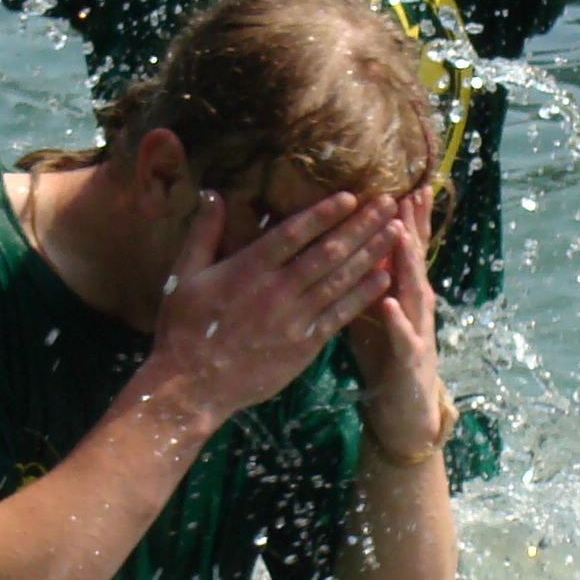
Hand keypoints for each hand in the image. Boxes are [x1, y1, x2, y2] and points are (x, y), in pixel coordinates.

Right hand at [145, 190, 398, 429]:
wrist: (192, 385)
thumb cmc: (184, 329)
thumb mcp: (183, 275)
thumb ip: (202, 233)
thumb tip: (212, 194)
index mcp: (248, 268)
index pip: (294, 232)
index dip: (324, 213)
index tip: (350, 196)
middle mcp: (277, 290)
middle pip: (328, 251)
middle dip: (361, 225)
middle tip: (387, 202)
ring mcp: (294, 318)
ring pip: (340, 280)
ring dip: (371, 253)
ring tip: (395, 231)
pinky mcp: (304, 344)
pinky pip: (340, 315)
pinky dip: (363, 295)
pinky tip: (383, 277)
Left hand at [344, 186, 443, 458]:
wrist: (406, 408)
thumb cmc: (384, 354)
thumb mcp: (372, 307)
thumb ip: (363, 274)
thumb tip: (343, 239)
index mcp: (402, 289)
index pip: (403, 244)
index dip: (401, 214)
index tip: (397, 179)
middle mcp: (413, 302)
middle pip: (414, 257)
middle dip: (411, 223)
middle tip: (408, 190)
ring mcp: (415, 328)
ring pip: (413, 289)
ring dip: (408, 261)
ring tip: (399, 233)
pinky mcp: (409, 358)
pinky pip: (402, 336)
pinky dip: (396, 319)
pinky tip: (389, 303)